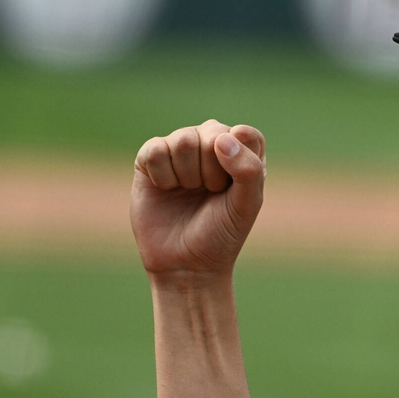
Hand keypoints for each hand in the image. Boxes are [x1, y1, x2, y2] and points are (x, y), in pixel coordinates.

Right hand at [131, 120, 265, 277]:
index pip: (245, 134)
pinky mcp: (149, 159)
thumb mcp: (247, 204)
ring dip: (187, 175)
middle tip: (210, 194)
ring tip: (188, 192)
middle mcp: (210, 147)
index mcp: (241, 155)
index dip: (239, 159)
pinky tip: (166, 189)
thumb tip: (222, 139)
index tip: (232, 185)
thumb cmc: (222, 233)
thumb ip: (248, 169)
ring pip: (183, 139)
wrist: (184, 264)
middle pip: (213, 133)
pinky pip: (155, 149)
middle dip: (212, 171)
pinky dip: (162, 175)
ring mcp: (179, 151)